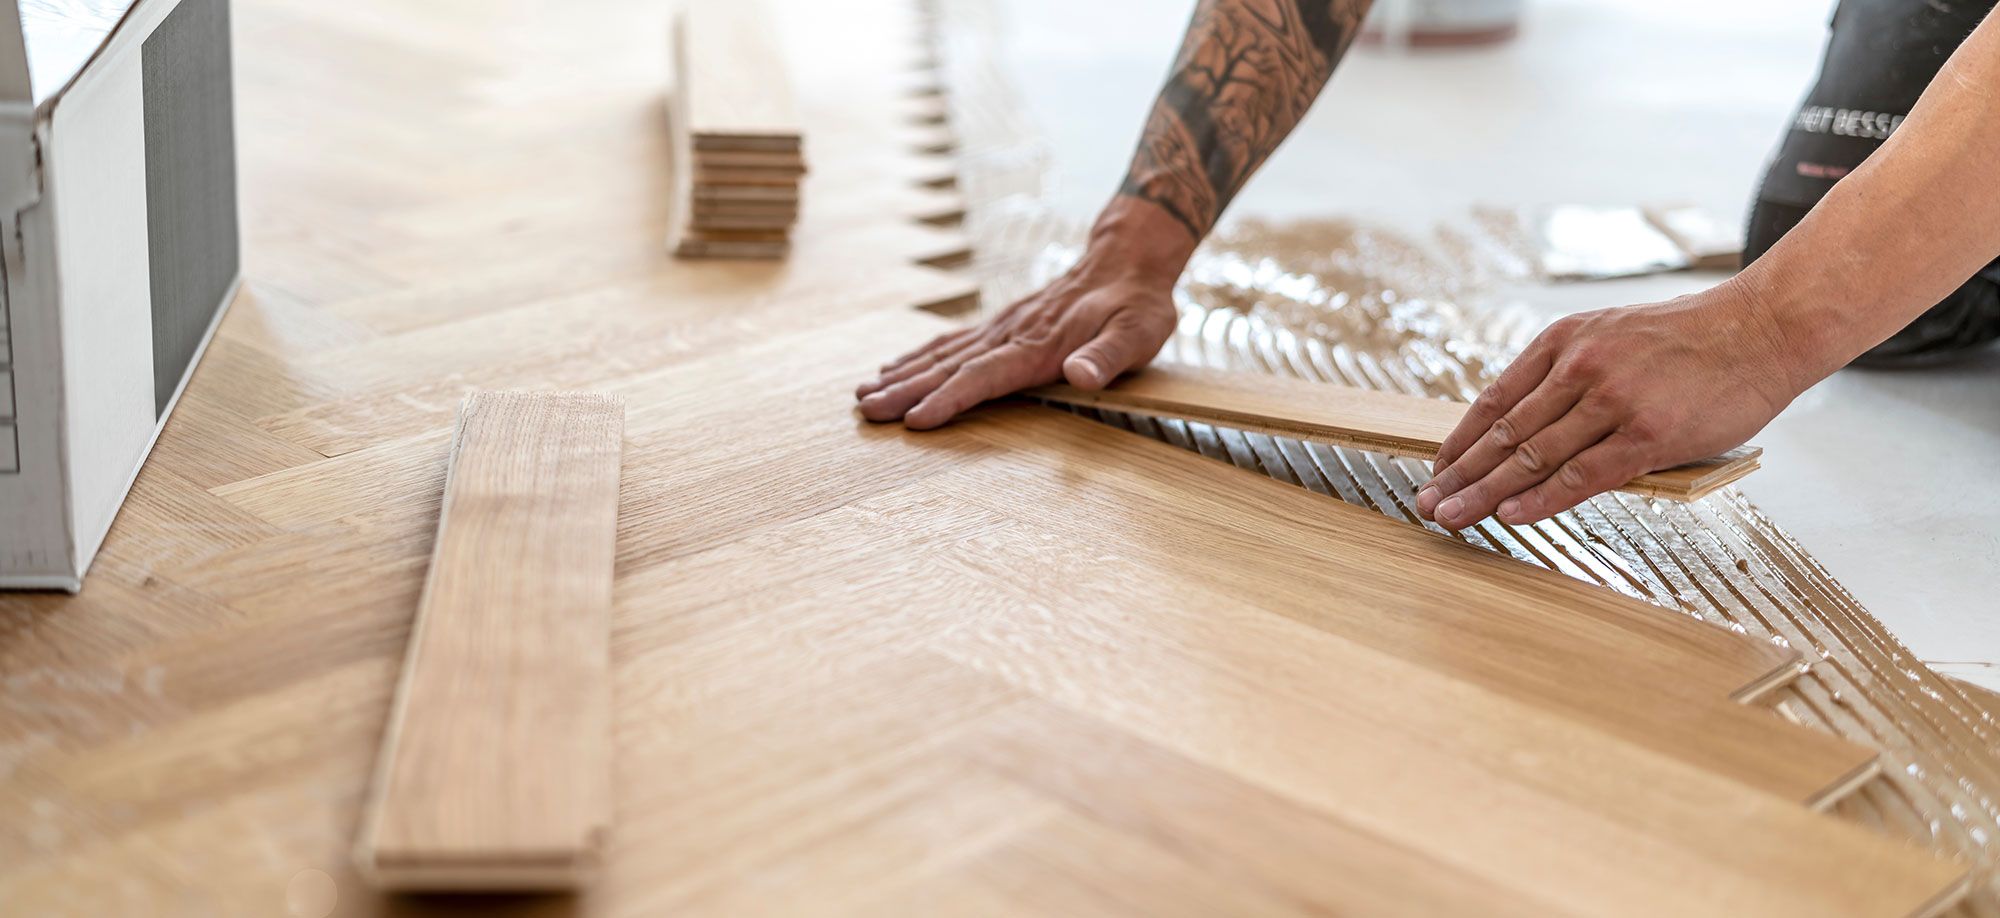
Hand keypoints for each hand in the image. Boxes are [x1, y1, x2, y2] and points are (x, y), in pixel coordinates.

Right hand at [857, 198, 1194, 428]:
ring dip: (902, 375)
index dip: (950, 400)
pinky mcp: (1001, 323)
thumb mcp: (1138, 333)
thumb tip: (1081, 375)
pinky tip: (894, 366)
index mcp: (1040, 346)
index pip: (985, 376)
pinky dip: (918, 355)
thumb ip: (1108, 357)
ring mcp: (1001, 327)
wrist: (1127, 258)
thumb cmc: (1137, 305)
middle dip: (906, 391)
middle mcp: (1011, 335)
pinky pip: (950, 341)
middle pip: (949, 366)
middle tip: (866, 412)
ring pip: (941, 353)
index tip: (915, 421)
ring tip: (863, 395)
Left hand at [1416, 285, 1808, 529]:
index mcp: (1563, 340)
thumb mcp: (1614, 336)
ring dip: (1485, 493)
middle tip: (1428, 504)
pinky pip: (1582, 474)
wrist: (1764, 326)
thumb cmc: (1692, 339)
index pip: (1494, 399)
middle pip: (1503, 432)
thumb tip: (1530, 432)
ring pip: (1533, 456)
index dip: (1460, 440)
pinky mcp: (1648, 434)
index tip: (1437, 470)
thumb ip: (1571, 378)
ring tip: (1452, 517)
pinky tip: (1511, 514)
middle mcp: (1579, 366)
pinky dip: (1542, 498)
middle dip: (1459, 474)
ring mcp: (1612, 399)